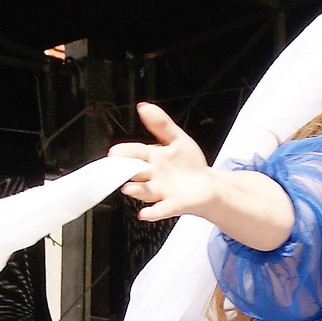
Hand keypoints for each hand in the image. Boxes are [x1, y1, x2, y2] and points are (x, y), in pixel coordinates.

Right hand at [112, 104, 214, 222]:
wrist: (208, 186)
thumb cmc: (189, 165)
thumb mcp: (177, 139)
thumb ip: (161, 124)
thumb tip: (144, 107)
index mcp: (152, 158)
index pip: (134, 153)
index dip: (124, 152)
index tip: (114, 152)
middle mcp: (153, 176)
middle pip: (135, 173)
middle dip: (125, 172)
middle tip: (116, 170)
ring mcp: (161, 191)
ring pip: (144, 191)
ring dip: (136, 191)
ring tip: (128, 189)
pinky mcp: (173, 205)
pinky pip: (160, 209)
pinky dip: (153, 212)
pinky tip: (145, 213)